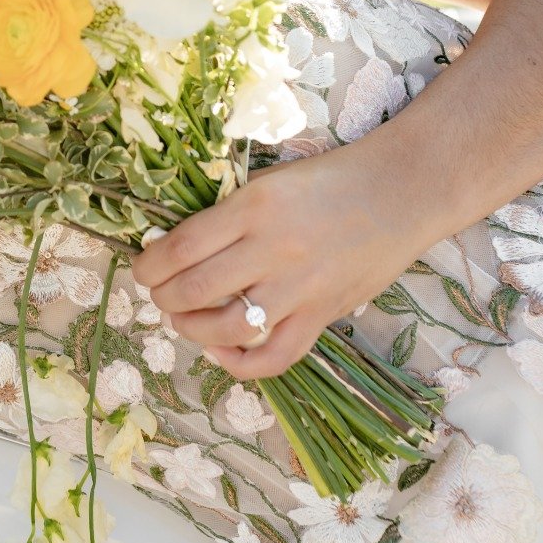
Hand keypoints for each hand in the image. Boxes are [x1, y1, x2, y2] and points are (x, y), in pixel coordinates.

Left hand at [130, 142, 434, 378]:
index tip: (143, 267)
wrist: (399, 191)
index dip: (150, 264)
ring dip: (191, 329)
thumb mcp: (268, 183)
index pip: (181, 247)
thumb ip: (227, 216)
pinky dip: (239, 362)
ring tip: (184, 318)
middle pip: (194, 290)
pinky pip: (274, 357)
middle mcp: (273, 250)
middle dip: (163, 297)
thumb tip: (174, 249)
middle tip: (160, 293)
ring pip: (226, 327)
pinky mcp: (322, 315)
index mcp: (254, 207)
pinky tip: (221, 349)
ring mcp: (299, 288)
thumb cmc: (329, 179)